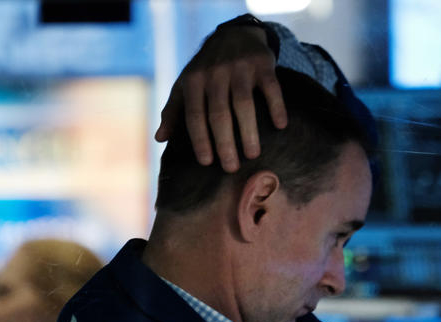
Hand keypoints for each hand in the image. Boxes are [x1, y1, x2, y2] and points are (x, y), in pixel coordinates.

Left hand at [154, 26, 287, 171]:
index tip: (207, 162)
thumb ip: (174, 111)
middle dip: (224, 143)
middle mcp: (215, 73)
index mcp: (194, 81)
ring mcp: (239, 68)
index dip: (200, 139)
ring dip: (248, 131)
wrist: (234, 35)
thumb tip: (160, 139)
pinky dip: (276, 106)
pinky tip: (280, 126)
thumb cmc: (207, 69)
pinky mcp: (262, 64)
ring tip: (253, 155)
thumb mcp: (186, 85)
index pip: (195, 115)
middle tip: (231, 167)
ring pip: (243, 104)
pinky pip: (271, 88)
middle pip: (219, 113)